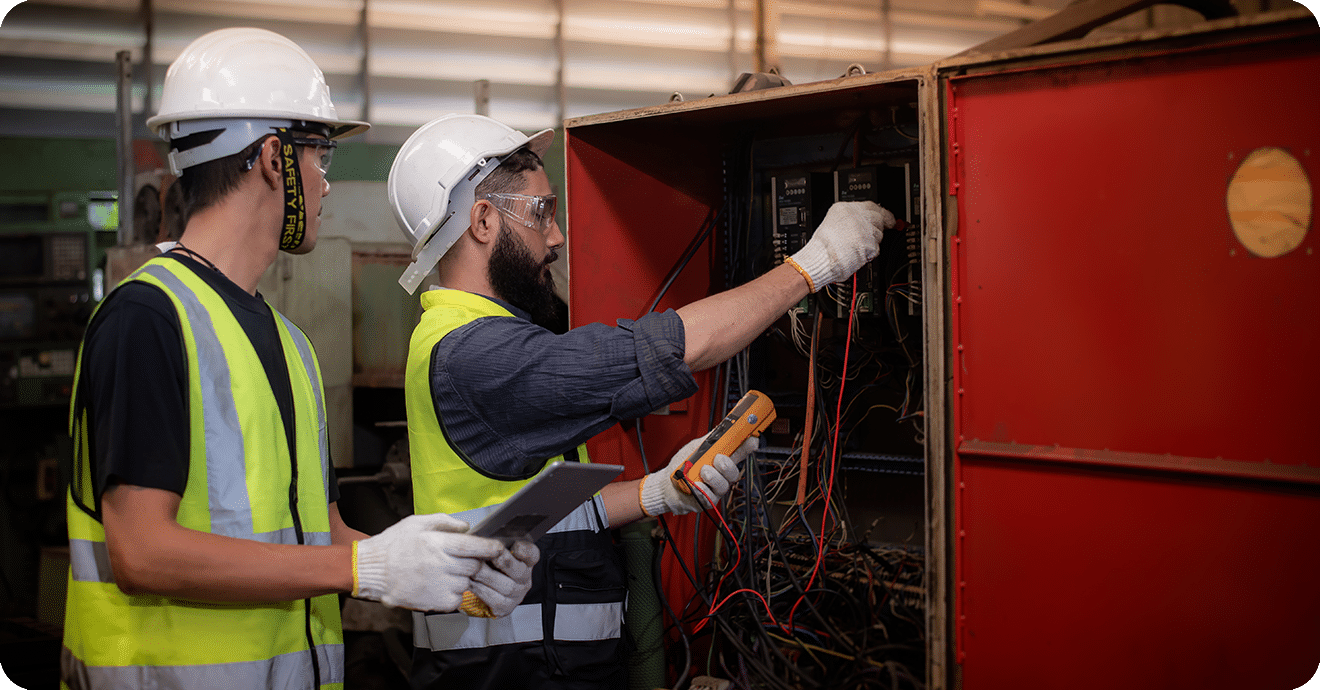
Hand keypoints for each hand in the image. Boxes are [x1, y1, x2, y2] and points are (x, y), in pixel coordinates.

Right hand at [353, 513, 504, 611]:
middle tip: (465, 560)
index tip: (499, 548)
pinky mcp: (437, 603)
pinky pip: (457, 597)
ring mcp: (440, 586)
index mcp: (439, 544)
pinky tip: (440, 584)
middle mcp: (442, 565)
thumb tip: (467, 526)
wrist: (371, 572)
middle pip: (476, 566)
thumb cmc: (393, 545)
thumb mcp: (417, 523)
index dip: (491, 548)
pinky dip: (454, 592)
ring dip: (464, 578)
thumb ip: (445, 521)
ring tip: (447, 572)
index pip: (476, 546)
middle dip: (476, 563)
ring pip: (467, 582)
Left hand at [469, 539, 539, 617]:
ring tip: (473, 570)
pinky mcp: (505, 607)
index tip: (515, 545)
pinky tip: (470, 583)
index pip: (532, 554)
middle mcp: (524, 578)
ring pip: (506, 586)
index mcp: (525, 561)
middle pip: (518, 570)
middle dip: (502, 562)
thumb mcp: (492, 550)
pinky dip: (481, 591)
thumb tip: (481, 533)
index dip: (525, 550)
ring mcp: (516, 594)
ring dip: (487, 577)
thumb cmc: (487, 564)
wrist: (480, 587)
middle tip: (487, 555)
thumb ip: (492, 542)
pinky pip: (495, 600)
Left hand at [639, 435, 757, 515]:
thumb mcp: (695, 448)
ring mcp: (715, 489)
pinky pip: (710, 497)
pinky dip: (704, 490)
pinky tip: (697, 485)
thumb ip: (709, 440)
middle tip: (718, 459)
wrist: (666, 484)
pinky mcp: (707, 501)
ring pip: (724, 485)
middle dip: (727, 465)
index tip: (751, 440)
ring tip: (702, 472)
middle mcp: (720, 475)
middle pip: (734, 472)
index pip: (738, 453)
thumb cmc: (681, 467)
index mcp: (720, 460)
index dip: (747, 447)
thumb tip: (723, 428)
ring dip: (714, 477)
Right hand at [788, 201, 893, 290]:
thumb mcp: (832, 222)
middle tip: (877, 234)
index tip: (886, 216)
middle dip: (881, 226)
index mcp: (845, 208)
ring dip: (872, 242)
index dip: (881, 212)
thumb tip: (865, 221)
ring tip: (857, 247)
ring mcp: (864, 229)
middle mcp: (856, 216)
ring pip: (879, 234)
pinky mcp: (869, 244)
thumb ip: (850, 219)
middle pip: (879, 217)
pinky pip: (876, 249)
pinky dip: (870, 253)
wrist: (819, 259)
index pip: (871, 205)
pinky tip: (858, 254)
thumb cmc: (822, 246)